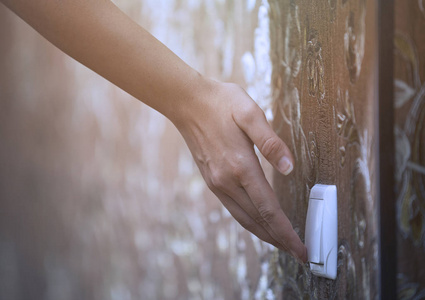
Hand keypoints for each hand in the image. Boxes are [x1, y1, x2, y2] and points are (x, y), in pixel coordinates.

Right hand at [174, 79, 306, 262]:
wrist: (188, 103)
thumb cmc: (221, 103)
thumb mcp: (250, 114)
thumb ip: (271, 142)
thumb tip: (289, 168)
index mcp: (241, 166)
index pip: (269, 209)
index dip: (287, 232)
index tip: (302, 248)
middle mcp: (227, 181)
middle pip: (257, 221)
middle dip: (280, 240)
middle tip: (299, 254)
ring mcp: (217, 183)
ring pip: (244, 219)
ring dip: (265, 235)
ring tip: (282, 244)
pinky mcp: (212, 181)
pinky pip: (233, 209)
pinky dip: (250, 222)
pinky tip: (258, 223)